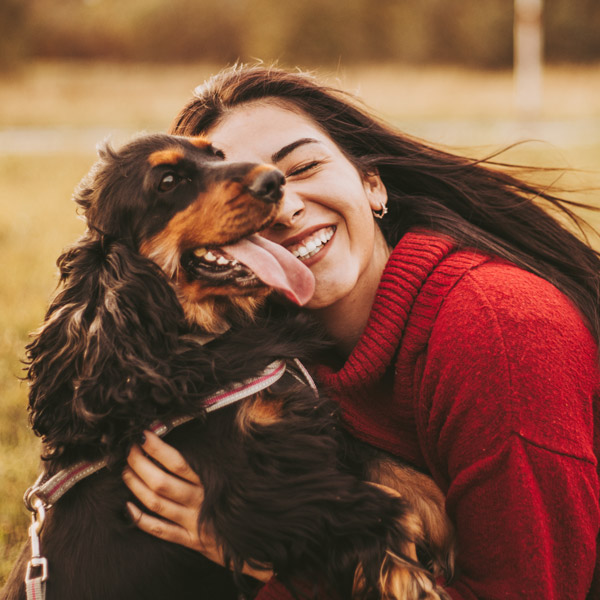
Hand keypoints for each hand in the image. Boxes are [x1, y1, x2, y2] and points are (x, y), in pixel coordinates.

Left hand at [123, 430, 271, 581]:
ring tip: (126, 471)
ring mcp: (192, 523)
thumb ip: (243, 446)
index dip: (158, 449)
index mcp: (211, 483)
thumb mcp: (246, 475)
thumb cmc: (251, 503)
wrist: (262, 544)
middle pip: (162, 482)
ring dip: (136, 486)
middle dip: (140, 465)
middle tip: (128, 451)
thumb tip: (247, 413)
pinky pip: (160, 531)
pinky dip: (141, 520)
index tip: (143, 435)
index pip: (179, 463)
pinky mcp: (190, 541)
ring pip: (157, 504)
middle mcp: (199, 502)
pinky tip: (128, 508)